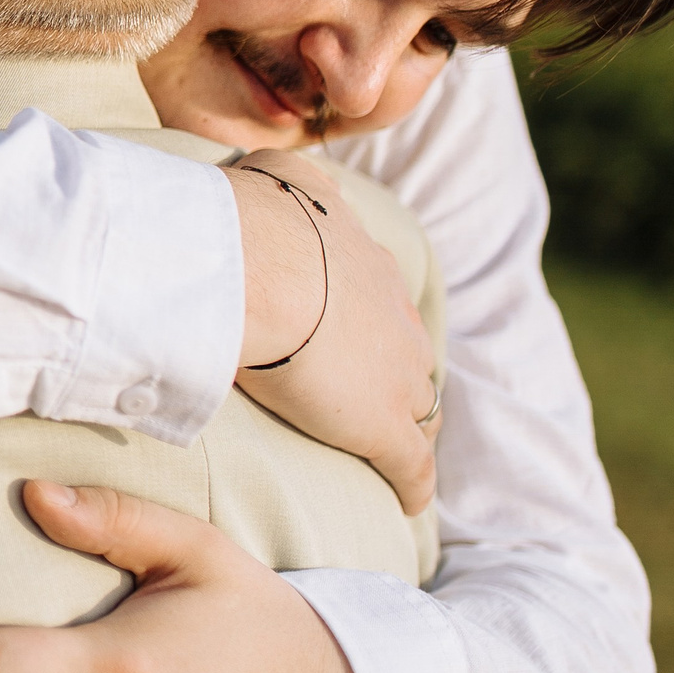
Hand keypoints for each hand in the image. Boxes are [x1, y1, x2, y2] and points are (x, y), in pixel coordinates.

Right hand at [228, 150, 439, 513]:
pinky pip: (413, 469)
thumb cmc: (253, 219)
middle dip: (398, 377)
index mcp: (368, 268)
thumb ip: (287, 180)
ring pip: (420, 411)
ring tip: (391, 452)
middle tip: (371, 398)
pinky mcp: (383, 430)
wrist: (253, 265)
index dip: (367, 330)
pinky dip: (414, 486)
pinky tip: (409, 503)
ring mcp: (395, 377)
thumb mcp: (277, 177)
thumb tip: (278, 169)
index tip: (347, 342)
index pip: (380, 309)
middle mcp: (395, 319)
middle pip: (411, 359)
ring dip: (408, 428)